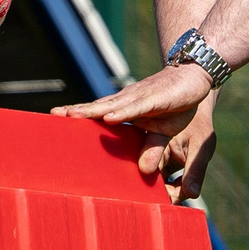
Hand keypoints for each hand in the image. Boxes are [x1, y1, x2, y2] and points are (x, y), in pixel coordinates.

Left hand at [55, 62, 218, 195]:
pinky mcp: (156, 98)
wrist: (194, 78)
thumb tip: (144, 172)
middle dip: (77, 112)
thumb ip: (152, 150)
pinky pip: (136, 107)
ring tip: (72, 116)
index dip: (79, 116)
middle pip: (98, 107)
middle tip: (54, 115)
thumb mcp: (163, 134)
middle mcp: (128, 101)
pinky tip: (108, 117)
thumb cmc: (175, 104)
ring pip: (112, 105)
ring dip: (92, 111)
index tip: (55, 120)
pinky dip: (122, 112)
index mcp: (126, 108)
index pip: (97, 112)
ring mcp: (140, 98)